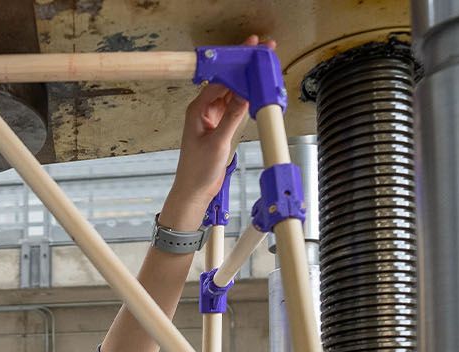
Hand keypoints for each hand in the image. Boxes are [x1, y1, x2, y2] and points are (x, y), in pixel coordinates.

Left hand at [158, 35, 276, 230]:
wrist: (194, 192)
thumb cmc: (198, 170)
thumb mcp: (218, 142)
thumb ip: (232, 117)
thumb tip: (246, 94)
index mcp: (197, 109)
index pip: (219, 81)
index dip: (236, 66)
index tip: (251, 54)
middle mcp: (204, 110)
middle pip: (227, 83)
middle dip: (243, 69)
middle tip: (261, 53)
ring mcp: (212, 118)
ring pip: (232, 94)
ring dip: (247, 83)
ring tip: (264, 69)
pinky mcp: (220, 127)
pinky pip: (235, 108)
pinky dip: (246, 100)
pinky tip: (258, 92)